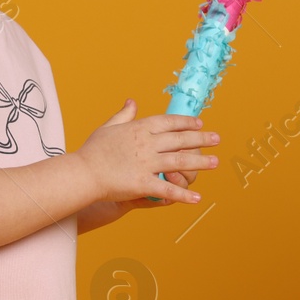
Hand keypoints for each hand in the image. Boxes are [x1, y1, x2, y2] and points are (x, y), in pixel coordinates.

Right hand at [72, 99, 218, 206]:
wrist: (82, 173)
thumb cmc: (93, 151)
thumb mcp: (108, 127)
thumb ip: (124, 115)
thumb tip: (133, 101)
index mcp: (139, 128)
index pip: (168, 122)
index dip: (186, 122)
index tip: (199, 123)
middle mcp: (147, 143)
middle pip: (180, 139)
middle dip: (201, 139)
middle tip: (217, 139)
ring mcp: (146, 163)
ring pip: (180, 161)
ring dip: (200, 162)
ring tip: (215, 162)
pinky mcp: (143, 183)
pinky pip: (168, 189)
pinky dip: (184, 194)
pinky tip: (197, 198)